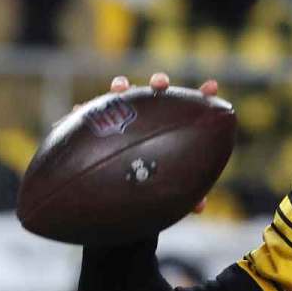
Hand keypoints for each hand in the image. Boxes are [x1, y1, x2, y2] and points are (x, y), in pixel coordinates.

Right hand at [77, 72, 220, 213]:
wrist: (120, 195)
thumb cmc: (154, 188)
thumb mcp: (170, 192)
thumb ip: (186, 196)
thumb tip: (199, 207)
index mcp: (173, 126)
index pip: (191, 107)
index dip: (202, 95)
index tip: (212, 87)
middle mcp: (150, 116)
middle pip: (157, 92)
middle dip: (159, 83)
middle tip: (160, 83)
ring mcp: (124, 117)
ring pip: (123, 96)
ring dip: (122, 87)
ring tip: (120, 86)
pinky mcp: (98, 124)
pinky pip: (89, 114)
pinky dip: (84, 109)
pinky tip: (79, 107)